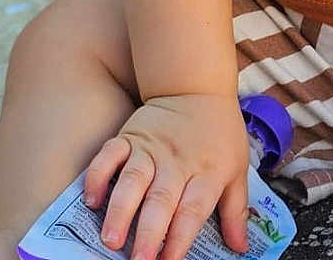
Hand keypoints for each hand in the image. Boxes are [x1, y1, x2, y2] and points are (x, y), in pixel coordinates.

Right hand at [83, 93, 250, 259]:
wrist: (198, 87)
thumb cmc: (220, 133)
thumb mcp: (237, 167)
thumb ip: (235, 209)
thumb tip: (240, 247)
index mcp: (207, 171)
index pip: (194, 209)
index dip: (181, 238)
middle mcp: (177, 162)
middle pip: (162, 200)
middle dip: (148, 233)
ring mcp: (151, 148)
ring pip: (133, 181)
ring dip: (120, 210)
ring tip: (110, 239)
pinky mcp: (130, 136)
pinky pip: (109, 156)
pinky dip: (98, 177)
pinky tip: (92, 200)